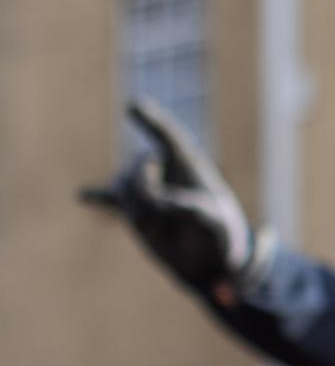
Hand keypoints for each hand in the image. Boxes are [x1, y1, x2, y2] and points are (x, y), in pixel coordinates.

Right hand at [80, 99, 272, 291]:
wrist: (209, 258)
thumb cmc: (221, 235)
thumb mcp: (218, 224)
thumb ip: (197, 212)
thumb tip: (170, 205)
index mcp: (190, 166)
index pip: (169, 137)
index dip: (152, 122)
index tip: (133, 106)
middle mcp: (165, 171)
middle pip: (137, 170)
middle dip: (145, 194)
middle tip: (167, 215)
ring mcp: (147, 189)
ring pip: (123, 189)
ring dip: (136, 210)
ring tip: (159, 227)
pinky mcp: (135, 209)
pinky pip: (110, 198)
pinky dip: (98, 196)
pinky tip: (82, 195)